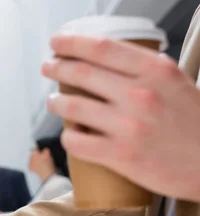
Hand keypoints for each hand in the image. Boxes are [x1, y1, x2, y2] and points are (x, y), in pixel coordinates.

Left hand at [43, 35, 199, 201]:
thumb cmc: (196, 125)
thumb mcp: (178, 84)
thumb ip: (148, 71)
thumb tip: (117, 61)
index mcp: (156, 71)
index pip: (102, 48)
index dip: (72, 43)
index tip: (56, 43)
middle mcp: (140, 94)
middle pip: (81, 73)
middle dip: (57, 68)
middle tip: (47, 68)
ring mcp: (127, 125)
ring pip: (72, 108)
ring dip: (56, 103)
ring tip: (53, 102)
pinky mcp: (119, 155)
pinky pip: (77, 142)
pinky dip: (67, 136)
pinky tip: (69, 134)